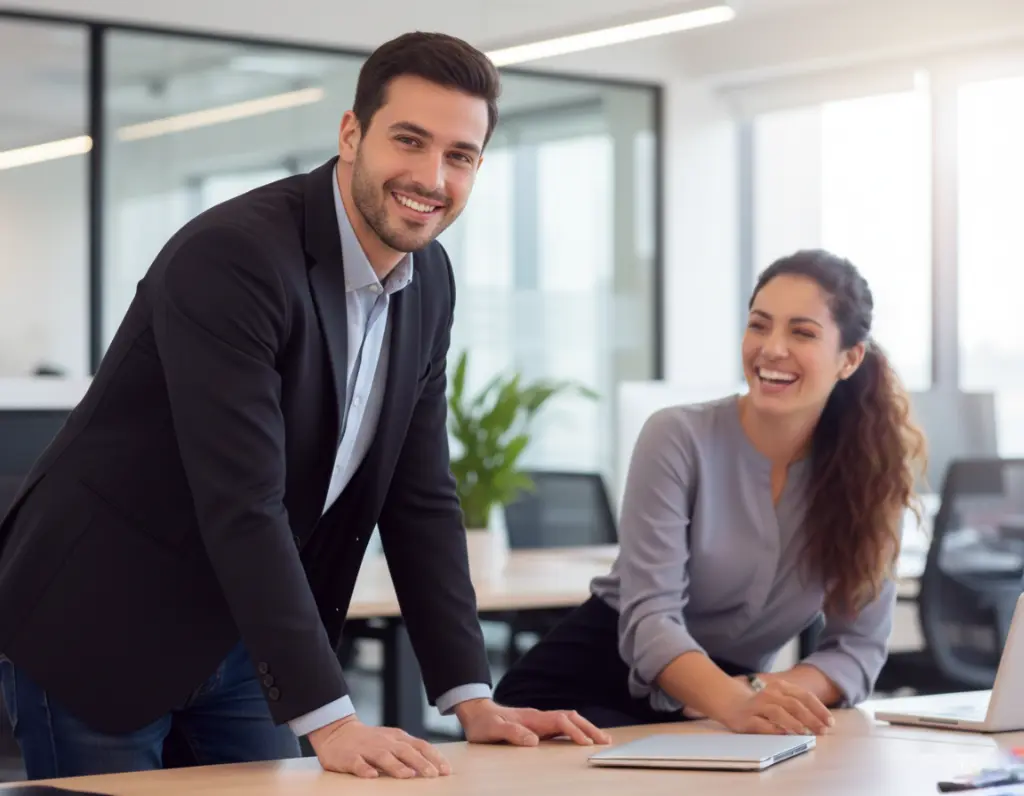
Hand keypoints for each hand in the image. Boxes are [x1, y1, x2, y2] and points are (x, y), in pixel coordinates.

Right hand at [308, 715, 450, 778]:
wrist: (337, 732)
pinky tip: (371, 776)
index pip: (420, 746)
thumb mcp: (392, 742)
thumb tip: (432, 767)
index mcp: (397, 738)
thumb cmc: (370, 741)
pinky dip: (364, 769)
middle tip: (433, 774)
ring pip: (383, 757)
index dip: (434, 757)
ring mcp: (367, 749)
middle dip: (420, 762)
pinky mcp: (349, 757)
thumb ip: (409, 752)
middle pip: (405, 751)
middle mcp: (385, 742)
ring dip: (396, 766)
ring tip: (407, 775)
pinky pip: (357, 763)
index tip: (446, 770)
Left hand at [455, 698, 611, 746]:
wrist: (476, 713)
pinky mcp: (538, 726)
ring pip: (569, 721)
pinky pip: (562, 726)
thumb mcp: (492, 730)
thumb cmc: (483, 723)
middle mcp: (539, 717)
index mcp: (531, 718)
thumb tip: (534, 741)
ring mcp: (539, 720)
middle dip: (589, 728)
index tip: (586, 744)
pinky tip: (582, 738)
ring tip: (601, 740)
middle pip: (570, 718)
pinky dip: (576, 731)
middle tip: (606, 741)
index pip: (560, 721)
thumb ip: (511, 733)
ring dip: (585, 729)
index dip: (574, 732)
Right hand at [718, 677, 833, 735]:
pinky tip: (783, 735)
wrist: (727, 699)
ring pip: (778, 712)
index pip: (804, 696)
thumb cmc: (759, 702)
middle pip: (794, 704)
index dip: (819, 709)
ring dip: (793, 723)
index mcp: (781, 687)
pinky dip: (773, 730)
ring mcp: (757, 706)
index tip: (830, 722)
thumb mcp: (779, 697)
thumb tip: (820, 722)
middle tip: (822, 731)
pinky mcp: (746, 719)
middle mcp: (769, 694)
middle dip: (811, 718)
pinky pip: (761, 725)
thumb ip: (796, 705)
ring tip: (804, 733)